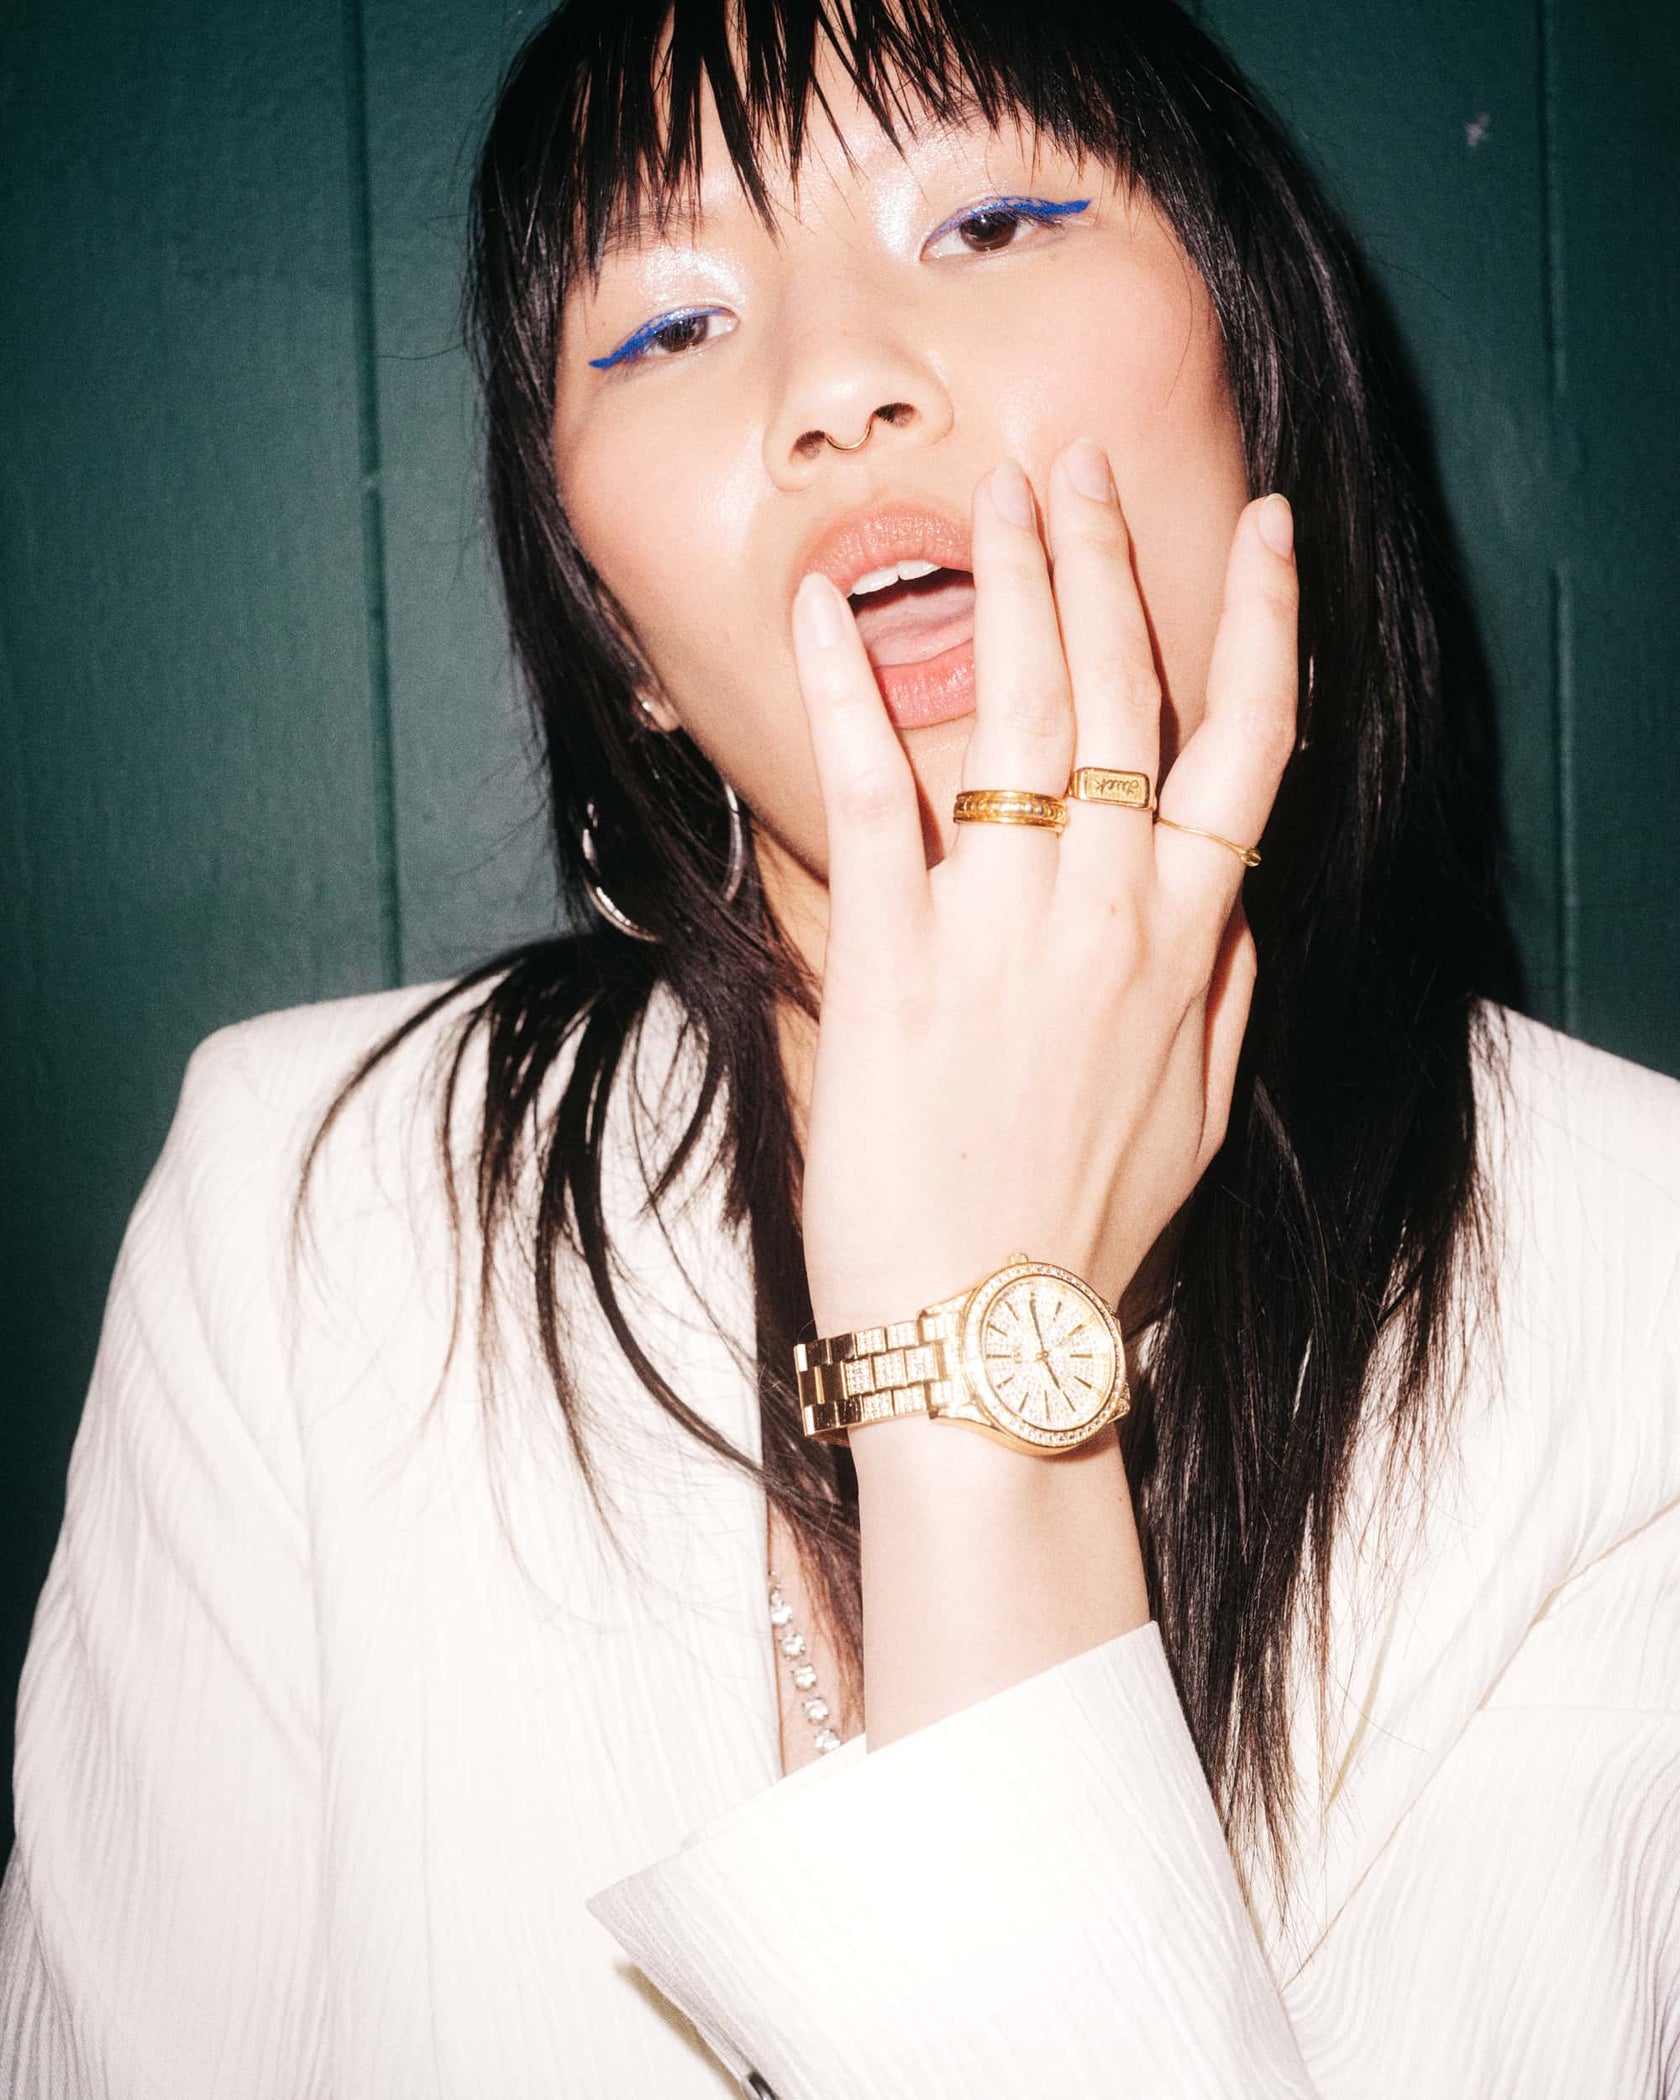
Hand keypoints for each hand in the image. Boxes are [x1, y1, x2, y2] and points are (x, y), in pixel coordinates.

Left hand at [790, 438, 1296, 1340]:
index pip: (1249, 744)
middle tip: (1078, 464)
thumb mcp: (1201, 1113)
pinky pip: (875, 797)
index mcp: (1189, 941)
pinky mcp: (893, 961)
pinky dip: (851, 694)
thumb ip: (1223, 987)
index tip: (1260, 527)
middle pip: (1120, 692)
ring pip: (1014, 714)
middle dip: (1104, 558)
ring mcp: (999, 930)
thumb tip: (1229, 892)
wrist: (985, 1337)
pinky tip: (835, 609)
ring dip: (1009, 585)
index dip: (1261, 621)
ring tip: (1001, 495)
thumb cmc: (1085, 1231)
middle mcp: (1106, 912)